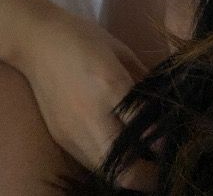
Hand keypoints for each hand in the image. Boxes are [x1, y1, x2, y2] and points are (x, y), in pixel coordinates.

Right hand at [19, 8, 155, 187]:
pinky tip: (116, 147)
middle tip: (162, 164)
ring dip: (128, 171)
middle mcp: (91, 117)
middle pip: (127, 171)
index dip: (166, 142)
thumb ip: (144, 82)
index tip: (176, 140)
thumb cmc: (83, 37)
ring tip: (141, 157)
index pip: (147, 130)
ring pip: (108, 173)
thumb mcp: (120, 51)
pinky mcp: (61, 138)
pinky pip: (91, 162)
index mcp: (111, 87)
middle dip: (150, 175)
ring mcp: (73, 133)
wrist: (36, 40)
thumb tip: (167, 107)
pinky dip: (108, 162)